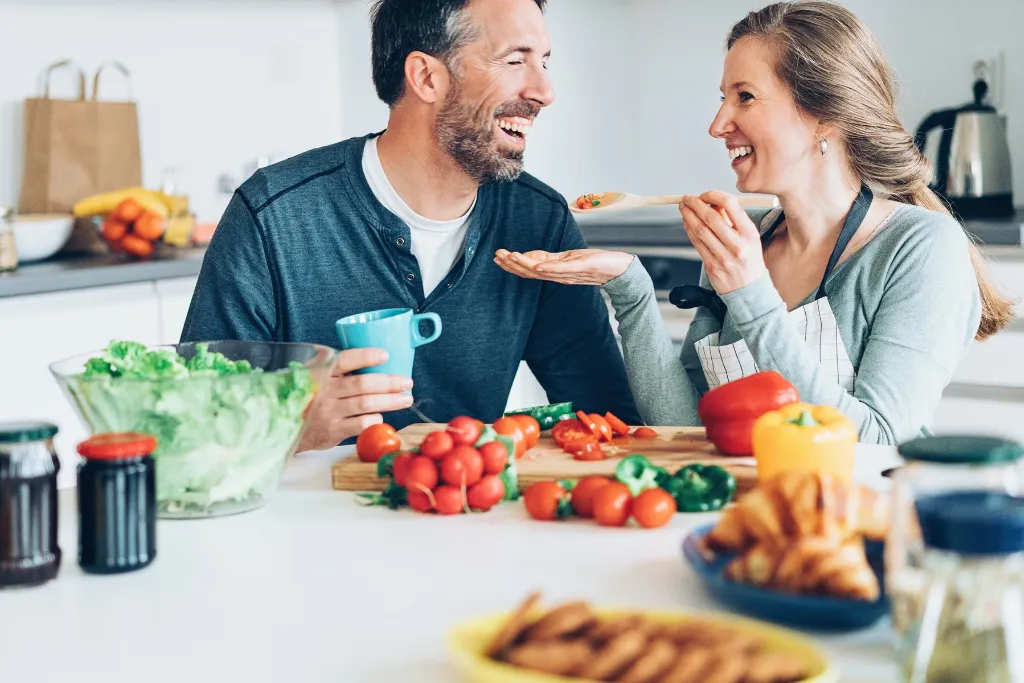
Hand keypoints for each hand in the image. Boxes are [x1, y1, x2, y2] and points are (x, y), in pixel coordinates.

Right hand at [296, 348, 413, 451]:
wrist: (284, 425)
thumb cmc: (308, 395)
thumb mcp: (313, 374)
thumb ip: (335, 364)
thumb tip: (371, 355)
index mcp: (320, 372)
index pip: (345, 360)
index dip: (365, 357)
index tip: (385, 355)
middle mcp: (324, 391)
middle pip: (362, 384)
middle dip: (389, 382)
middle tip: (407, 382)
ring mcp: (328, 412)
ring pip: (365, 404)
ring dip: (390, 401)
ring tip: (405, 399)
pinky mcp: (333, 431)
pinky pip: (360, 424)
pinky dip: (375, 419)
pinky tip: (382, 416)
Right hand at [493, 248, 633, 285]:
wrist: (619, 270)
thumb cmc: (597, 263)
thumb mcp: (572, 259)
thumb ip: (554, 260)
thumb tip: (536, 259)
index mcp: (556, 271)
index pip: (530, 268)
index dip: (514, 264)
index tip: (499, 256)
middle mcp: (559, 275)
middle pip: (531, 272)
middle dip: (513, 264)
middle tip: (498, 256)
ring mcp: (568, 273)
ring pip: (541, 271)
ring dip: (525, 265)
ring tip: (510, 256)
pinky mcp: (579, 269)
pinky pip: (561, 270)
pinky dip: (549, 269)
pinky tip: (538, 266)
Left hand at [679, 191, 765, 293]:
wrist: (749, 290)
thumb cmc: (749, 260)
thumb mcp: (749, 237)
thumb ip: (732, 219)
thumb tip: (712, 202)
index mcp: (749, 233)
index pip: (730, 205)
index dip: (713, 195)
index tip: (705, 194)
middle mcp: (737, 245)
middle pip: (711, 218)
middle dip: (695, 204)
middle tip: (687, 198)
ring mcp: (723, 257)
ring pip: (700, 230)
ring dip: (688, 215)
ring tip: (683, 207)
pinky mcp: (711, 266)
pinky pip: (697, 243)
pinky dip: (689, 230)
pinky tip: (686, 222)